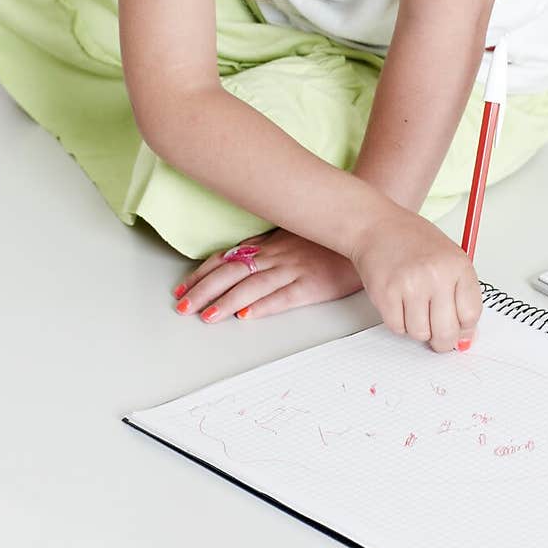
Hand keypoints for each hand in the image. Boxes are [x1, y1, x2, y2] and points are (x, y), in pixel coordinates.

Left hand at [172, 229, 362, 322]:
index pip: (227, 259)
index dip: (202, 275)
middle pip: (232, 272)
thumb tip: (238, 258)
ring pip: (253, 286)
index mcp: (270, 245)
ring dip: (227, 301)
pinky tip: (247, 315)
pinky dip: (264, 306)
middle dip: (204, 290)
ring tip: (207, 315)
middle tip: (183, 306)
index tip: (182, 288)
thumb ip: (267, 247)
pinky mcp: (312, 285)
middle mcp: (276, 256)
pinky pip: (284, 296)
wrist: (364, 232)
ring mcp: (294, 269)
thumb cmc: (327, 238)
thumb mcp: (292, 236)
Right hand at [348, 206, 481, 352]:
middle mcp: (436, 275)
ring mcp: (410, 285)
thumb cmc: (413, 241)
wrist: (377, 226)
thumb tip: (467, 337)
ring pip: (420, 334)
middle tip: (437, 334)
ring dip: (417, 328)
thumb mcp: (449, 258)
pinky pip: (397, 328)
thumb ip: (461, 295)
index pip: (471, 315)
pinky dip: (398, 321)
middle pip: (447, 332)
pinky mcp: (385, 294)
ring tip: (414, 307)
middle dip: (442, 340)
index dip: (465, 329)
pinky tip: (398, 302)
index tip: (459, 330)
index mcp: (458, 266)